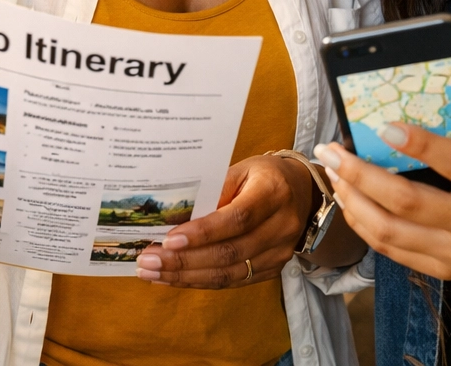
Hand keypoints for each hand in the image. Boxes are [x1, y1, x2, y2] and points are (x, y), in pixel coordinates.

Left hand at [135, 153, 312, 288]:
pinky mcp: (273, 270)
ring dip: (186, 276)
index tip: (169, 239)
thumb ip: (213, 190)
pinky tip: (174, 278)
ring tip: (152, 273)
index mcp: (273, 193)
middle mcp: (281, 226)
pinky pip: (232, 281)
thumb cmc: (263, 176)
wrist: (301, 192)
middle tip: (148, 260)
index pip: (237, 218)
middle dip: (184, 260)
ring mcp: (279, 252)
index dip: (203, 232)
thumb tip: (174, 214)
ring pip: (228, 273)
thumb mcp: (241, 169)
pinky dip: (199, 282)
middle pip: (230, 252)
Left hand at [313, 98, 450, 289]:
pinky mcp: (444, 269)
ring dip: (353, 201)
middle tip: (331, 151)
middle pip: (407, 202)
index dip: (418, 145)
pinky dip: (364, 225)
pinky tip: (350, 200)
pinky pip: (393, 250)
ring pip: (390, 232)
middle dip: (360, 175)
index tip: (385, 126)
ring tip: (332, 174)